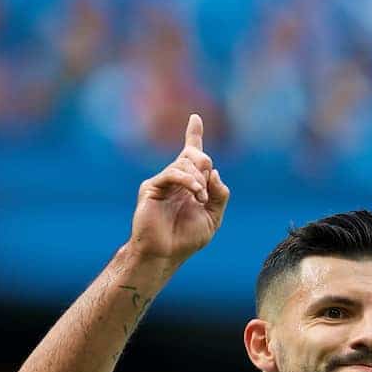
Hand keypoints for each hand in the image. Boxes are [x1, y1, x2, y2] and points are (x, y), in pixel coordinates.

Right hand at [128, 114, 230, 264]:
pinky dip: (188, 180)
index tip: (195, 118)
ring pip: (185, 164)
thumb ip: (219, 195)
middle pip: (194, 155)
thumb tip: (214, 172)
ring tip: (201, 198)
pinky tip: (196, 192)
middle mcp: (175, 180)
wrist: (165, 254)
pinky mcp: (152, 187)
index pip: (192, 154)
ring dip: (198, 179)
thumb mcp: (213, 217)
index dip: (193, 134)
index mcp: (189, 184)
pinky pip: (172, 173)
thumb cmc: (186, 239)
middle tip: (205, 187)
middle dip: (204, 164)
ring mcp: (163, 182)